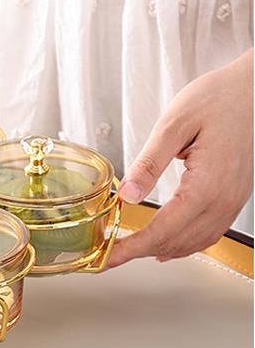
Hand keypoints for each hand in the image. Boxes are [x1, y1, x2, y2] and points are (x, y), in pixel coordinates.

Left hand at [107, 49, 252, 267]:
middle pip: (176, 242)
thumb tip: (129, 195)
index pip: (164, 230)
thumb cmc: (215, 99)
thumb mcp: (172, 125)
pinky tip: (165, 246)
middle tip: (108, 256)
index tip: (107, 258)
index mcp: (207, 184)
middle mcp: (224, 198)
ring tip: (129, 252)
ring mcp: (232, 200)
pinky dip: (183, 244)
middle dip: (139, 252)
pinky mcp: (233, 196)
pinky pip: (209, 232)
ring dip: (160, 250)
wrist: (251, 89)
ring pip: (194, 242)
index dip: (132, 248)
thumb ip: (149, 164)